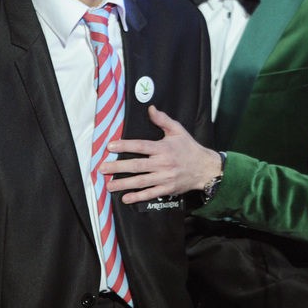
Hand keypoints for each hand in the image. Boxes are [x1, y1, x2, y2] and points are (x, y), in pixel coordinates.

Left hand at [100, 106, 221, 203]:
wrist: (205, 168)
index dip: (125, 146)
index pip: (141, 146)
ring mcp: (164, 178)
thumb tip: (150, 109)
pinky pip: (150, 193)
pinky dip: (138, 197)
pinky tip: (126, 198)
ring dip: (123, 184)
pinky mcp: (167, 189)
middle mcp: (163, 163)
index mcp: (163, 148)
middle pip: (137, 165)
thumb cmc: (189, 148)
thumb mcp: (178, 131)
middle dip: (118, 167)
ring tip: (109, 186)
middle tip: (102, 168)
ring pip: (141, 181)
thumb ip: (163, 120)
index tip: (110, 146)